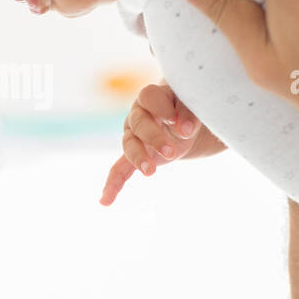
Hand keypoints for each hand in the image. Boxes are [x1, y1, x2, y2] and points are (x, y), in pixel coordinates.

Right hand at [100, 81, 226, 205]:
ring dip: (139, 158)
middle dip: (153, 137)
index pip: (149, 97)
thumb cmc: (189, 107)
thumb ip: (189, 113)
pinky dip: (113, 184)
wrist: (187, 121)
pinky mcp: (136, 155)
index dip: (162, 109)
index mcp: (152, 96)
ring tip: (150, 172)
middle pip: (138, 123)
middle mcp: (138, 114)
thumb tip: (185, 130)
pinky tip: (105, 201)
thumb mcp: (193, 105)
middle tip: (171, 152)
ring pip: (129, 145)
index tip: (177, 122)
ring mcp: (134, 136)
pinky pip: (120, 169)